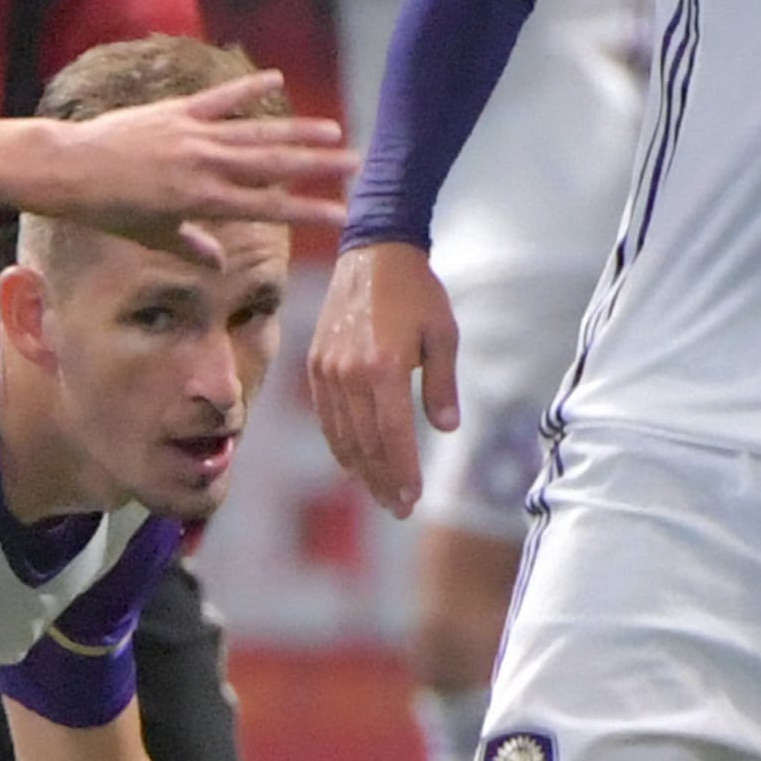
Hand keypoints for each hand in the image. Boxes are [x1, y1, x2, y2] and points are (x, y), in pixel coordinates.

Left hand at [39, 71, 352, 235]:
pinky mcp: (177, 112)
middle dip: (317, 166)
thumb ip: (191, 247)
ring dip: (297, 131)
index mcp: (202, 201)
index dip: (307, 211)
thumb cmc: (109, 210)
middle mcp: (205, 166)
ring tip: (333, 130)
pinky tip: (277, 78)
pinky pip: (219, 99)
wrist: (71, 169)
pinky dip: (248, 88)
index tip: (341, 215)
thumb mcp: (152, 236)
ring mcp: (193, 135)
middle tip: (355, 164)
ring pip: (256, 132)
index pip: (267, 207)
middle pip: (273, 166)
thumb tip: (219, 265)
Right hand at [309, 242, 458, 515]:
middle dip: (383, 481)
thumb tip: (445, 429)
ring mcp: (327, 370)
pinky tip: (354, 462)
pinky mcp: (315, 364)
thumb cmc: (417, 292)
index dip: (403, 473)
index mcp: (384, 367)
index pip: (392, 436)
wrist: (372, 252)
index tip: (413, 499)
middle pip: (365, 444)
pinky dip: (339, 444)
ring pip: (342, 435)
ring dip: (361, 470)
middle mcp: (349, 373)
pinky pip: (327, 417)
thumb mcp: (443, 334)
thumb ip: (442, 385)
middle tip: (400, 508)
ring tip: (380, 492)